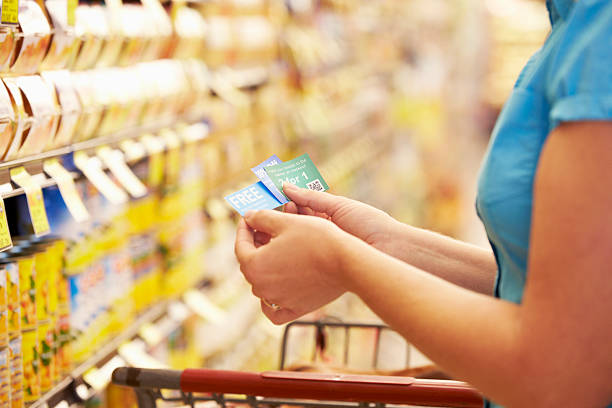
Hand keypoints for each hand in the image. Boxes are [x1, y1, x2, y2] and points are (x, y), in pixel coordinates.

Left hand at [234, 209, 353, 323]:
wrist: (346, 262)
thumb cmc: (316, 239)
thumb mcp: (285, 221)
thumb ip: (261, 218)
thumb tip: (249, 217)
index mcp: (254, 266)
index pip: (240, 246)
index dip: (244, 229)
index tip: (249, 218)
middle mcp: (262, 288)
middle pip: (251, 264)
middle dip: (255, 246)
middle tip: (263, 230)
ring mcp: (278, 301)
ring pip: (262, 284)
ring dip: (266, 267)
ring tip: (277, 251)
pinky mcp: (295, 309)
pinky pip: (274, 310)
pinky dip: (271, 300)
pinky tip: (277, 286)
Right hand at [283, 183, 398, 252]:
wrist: (390, 249)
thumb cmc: (369, 223)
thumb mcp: (338, 206)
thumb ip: (311, 198)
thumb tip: (286, 186)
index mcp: (329, 217)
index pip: (302, 207)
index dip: (289, 201)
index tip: (277, 196)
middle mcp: (323, 233)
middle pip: (297, 223)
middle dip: (286, 214)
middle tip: (279, 208)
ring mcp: (321, 250)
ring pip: (296, 238)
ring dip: (288, 229)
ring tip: (282, 222)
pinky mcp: (320, 266)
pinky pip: (301, 255)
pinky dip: (291, 247)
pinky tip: (284, 240)